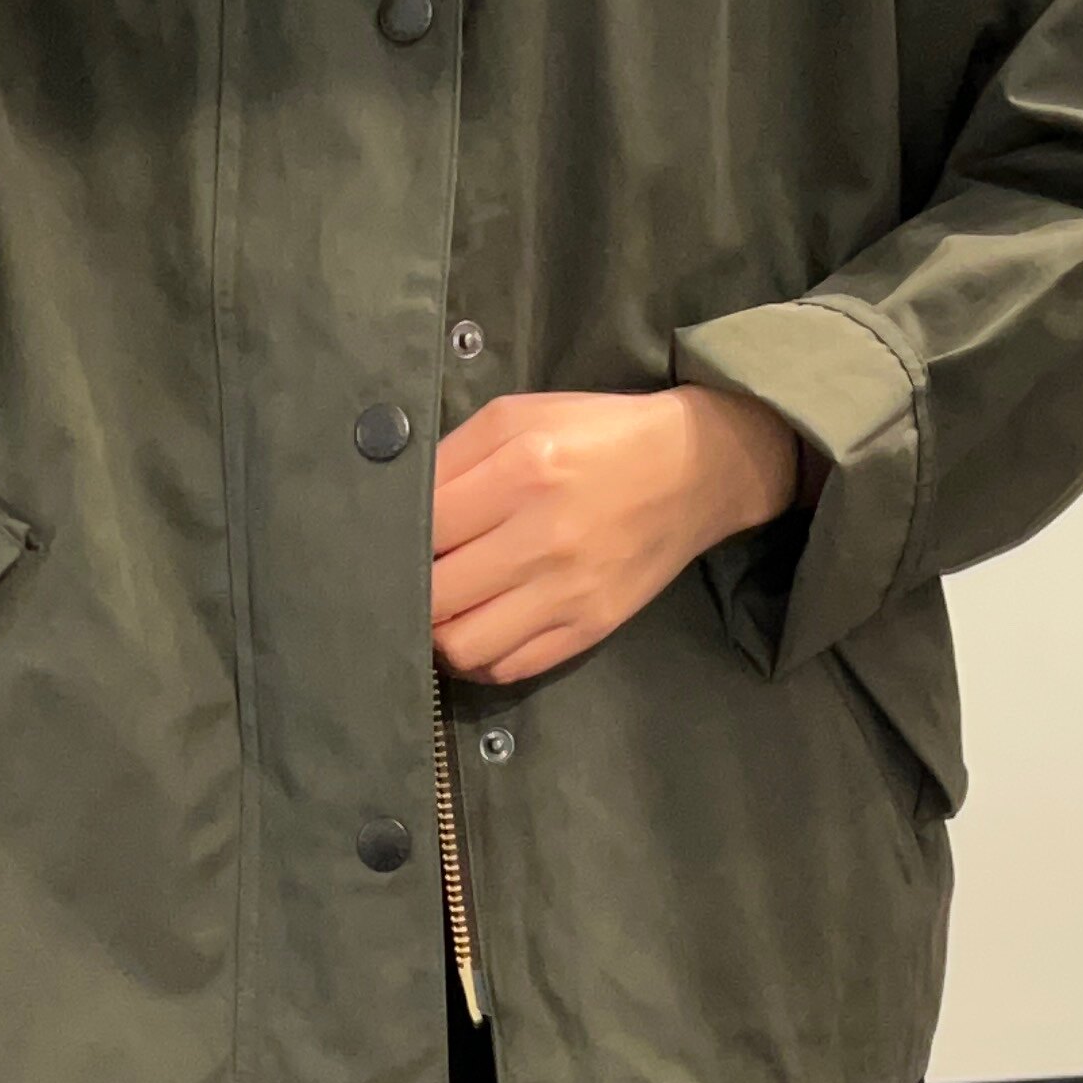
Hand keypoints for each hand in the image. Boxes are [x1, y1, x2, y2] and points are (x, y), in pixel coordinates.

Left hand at [428, 385, 803, 685]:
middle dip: (408, 590)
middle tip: (409, 578)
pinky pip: (510, 667)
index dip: (393, 540)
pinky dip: (480, 658)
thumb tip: (398, 506)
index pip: (425, 528)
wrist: (696, 469)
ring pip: (464, 646)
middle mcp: (545, 537)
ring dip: (439, 633)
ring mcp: (569, 592)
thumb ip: (453, 455)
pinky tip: (477, 629)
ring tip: (441, 609)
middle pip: (434, 595)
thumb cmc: (599, 435)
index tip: (386, 541)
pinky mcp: (590, 627)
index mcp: (524, 470)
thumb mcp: (520, 415)